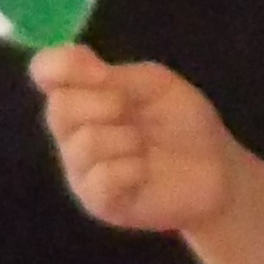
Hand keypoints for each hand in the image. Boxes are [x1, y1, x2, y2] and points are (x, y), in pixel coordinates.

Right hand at [34, 44, 263, 263]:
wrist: (217, 170)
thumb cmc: (184, 123)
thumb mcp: (156, 86)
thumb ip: (116, 75)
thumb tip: (80, 61)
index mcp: (84, 95)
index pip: (46, 71)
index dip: (60, 65)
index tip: (97, 70)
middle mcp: (73, 132)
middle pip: (58, 108)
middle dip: (102, 103)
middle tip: (132, 110)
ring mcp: (82, 170)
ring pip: (85, 143)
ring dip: (126, 139)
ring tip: (146, 146)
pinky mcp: (99, 202)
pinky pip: (101, 178)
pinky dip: (131, 169)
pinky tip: (145, 172)